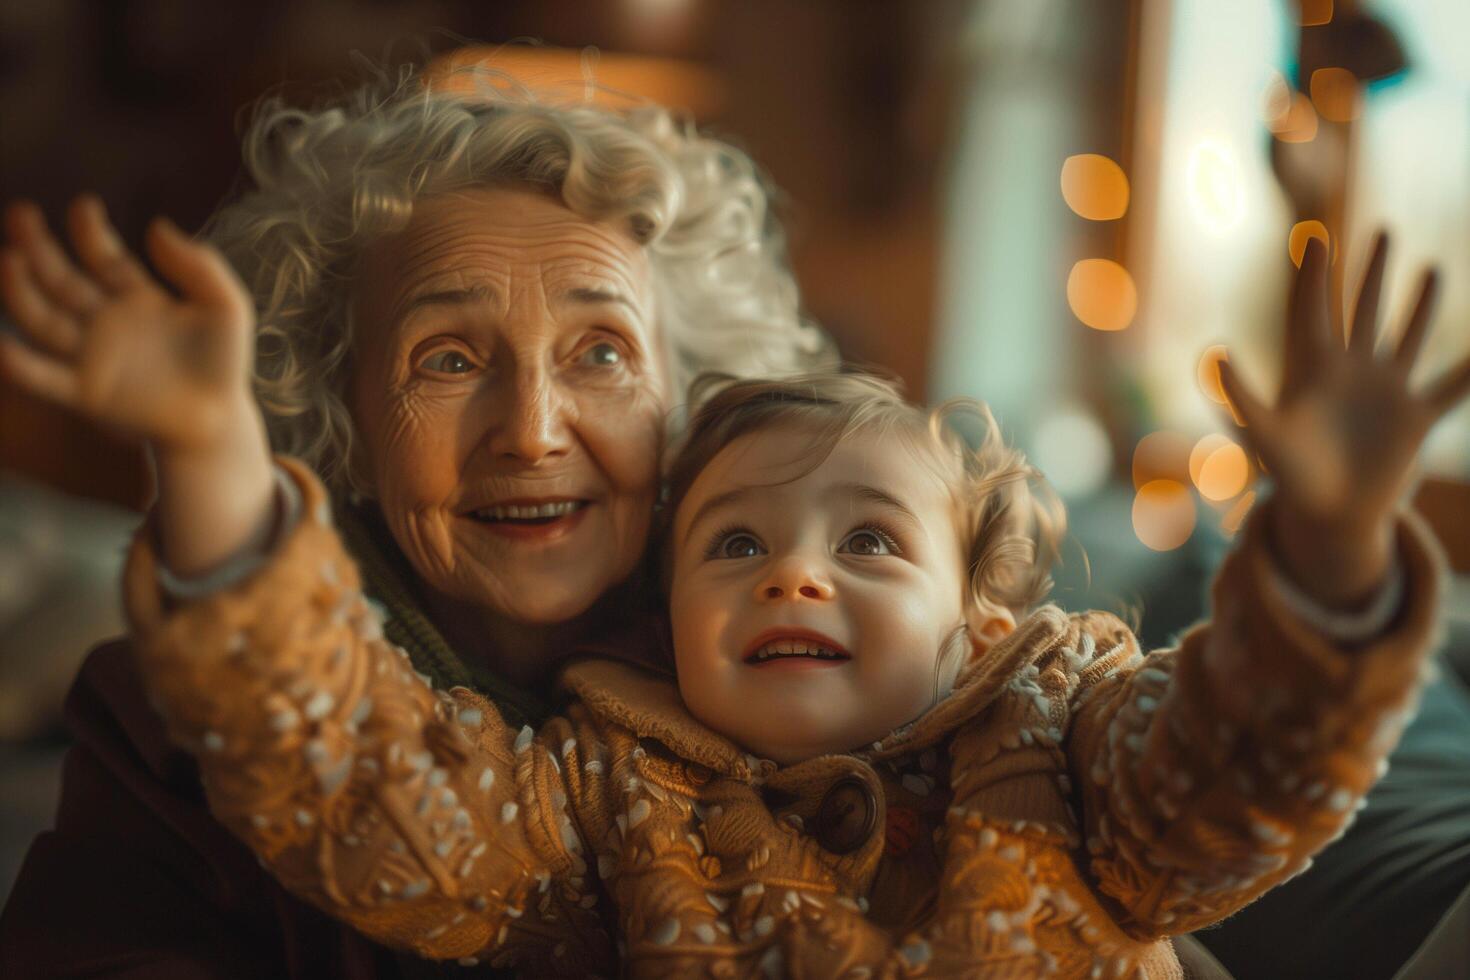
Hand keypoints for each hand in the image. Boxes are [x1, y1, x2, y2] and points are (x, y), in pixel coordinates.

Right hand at [0, 196, 255, 453]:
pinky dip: (20, 364)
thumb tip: (156, 226)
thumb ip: (198, 265)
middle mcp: (105, 322)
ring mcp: (92, 355)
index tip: (84, 205)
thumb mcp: (225, 306)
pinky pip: (45, 377)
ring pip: (43, 319)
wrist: (221, 419)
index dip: (90, 231)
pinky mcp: (87, 392)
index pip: (103, 257)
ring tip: (9, 260)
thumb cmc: (224, 363)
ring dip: (20, 291)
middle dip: (38, 247)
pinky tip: (2, 347)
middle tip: (20, 213)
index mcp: (136, 297)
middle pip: (61, 279)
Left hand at [1219, 234, 1469, 606]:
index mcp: (1314, 370)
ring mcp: (1386, 391)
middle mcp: (1352, 372)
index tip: (1316, 235)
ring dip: (1421, 305)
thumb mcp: (1263, 432)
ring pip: (1408, 336)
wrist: (1326, 515)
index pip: (1313, 310)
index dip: (1313, 274)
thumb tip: (1214, 354)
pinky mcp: (1414, 418)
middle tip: (1383, 231)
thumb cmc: (1289, 476)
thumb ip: (1241, 394)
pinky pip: (1450, 388)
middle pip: (1364, 310)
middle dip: (1373, 272)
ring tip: (1432, 270)